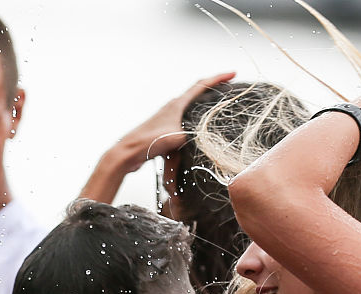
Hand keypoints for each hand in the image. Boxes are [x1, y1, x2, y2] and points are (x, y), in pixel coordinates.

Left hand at [113, 72, 235, 171]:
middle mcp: (172, 108)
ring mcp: (167, 118)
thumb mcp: (178, 137)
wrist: (128, 152)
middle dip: (213, 89)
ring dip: (203, 106)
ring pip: (190, 109)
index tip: (232, 74)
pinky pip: (184, 122)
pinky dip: (194, 123)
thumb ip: (195, 135)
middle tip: (228, 88)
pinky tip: (198, 132)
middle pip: (196, 93)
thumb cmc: (149, 141)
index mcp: (177, 104)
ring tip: (216, 109)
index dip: (218, 78)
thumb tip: (208, 138)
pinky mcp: (163, 130)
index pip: (201, 85)